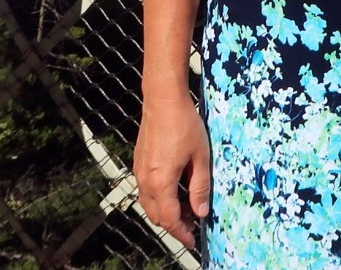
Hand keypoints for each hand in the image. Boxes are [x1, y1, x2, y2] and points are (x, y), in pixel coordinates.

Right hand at [135, 98, 211, 249]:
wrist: (163, 100)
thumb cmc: (184, 124)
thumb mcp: (200, 156)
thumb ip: (200, 186)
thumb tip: (201, 211)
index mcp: (161, 181)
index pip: (169, 218)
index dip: (181, 232)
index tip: (192, 240)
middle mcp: (145, 180)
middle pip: (156, 215)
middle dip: (173, 224)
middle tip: (192, 225)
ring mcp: (139, 171)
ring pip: (149, 204)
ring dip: (166, 211)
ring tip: (187, 208)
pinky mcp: (139, 163)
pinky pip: (146, 190)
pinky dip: (159, 198)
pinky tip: (175, 191)